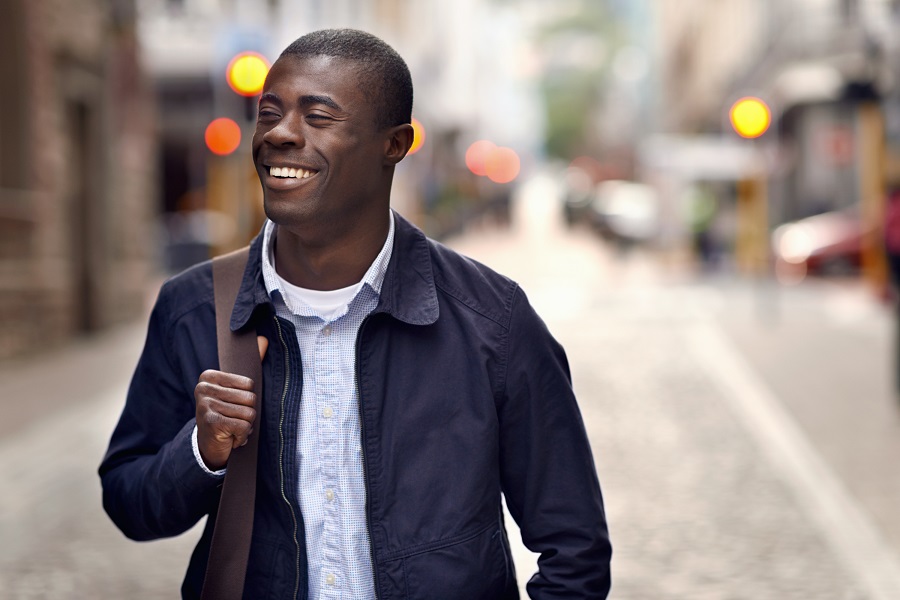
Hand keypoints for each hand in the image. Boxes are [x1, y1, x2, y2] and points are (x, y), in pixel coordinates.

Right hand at [194, 336, 267, 470]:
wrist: (208, 444)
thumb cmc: (225, 413)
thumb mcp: (236, 389)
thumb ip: (250, 363)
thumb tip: (264, 339)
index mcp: (209, 376)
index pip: (249, 384)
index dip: (248, 398)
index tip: (232, 405)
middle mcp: (204, 388)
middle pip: (251, 399)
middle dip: (247, 414)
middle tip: (232, 419)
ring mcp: (206, 405)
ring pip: (249, 414)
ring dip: (245, 426)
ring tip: (231, 427)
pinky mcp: (211, 422)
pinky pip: (244, 426)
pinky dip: (242, 436)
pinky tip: (229, 437)